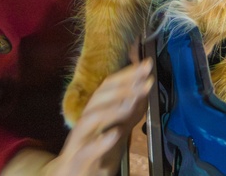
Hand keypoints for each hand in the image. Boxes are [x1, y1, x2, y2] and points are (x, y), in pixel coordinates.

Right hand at [2, 59, 152, 175]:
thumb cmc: (94, 152)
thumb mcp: (115, 130)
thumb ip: (128, 113)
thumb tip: (144, 90)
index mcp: (95, 111)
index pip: (109, 86)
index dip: (128, 74)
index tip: (148, 65)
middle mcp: (86, 121)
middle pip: (101, 96)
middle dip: (124, 85)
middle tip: (146, 79)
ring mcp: (80, 139)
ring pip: (92, 118)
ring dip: (114, 108)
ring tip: (133, 102)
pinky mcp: (78, 159)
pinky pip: (87, 149)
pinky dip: (102, 141)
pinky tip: (116, 134)